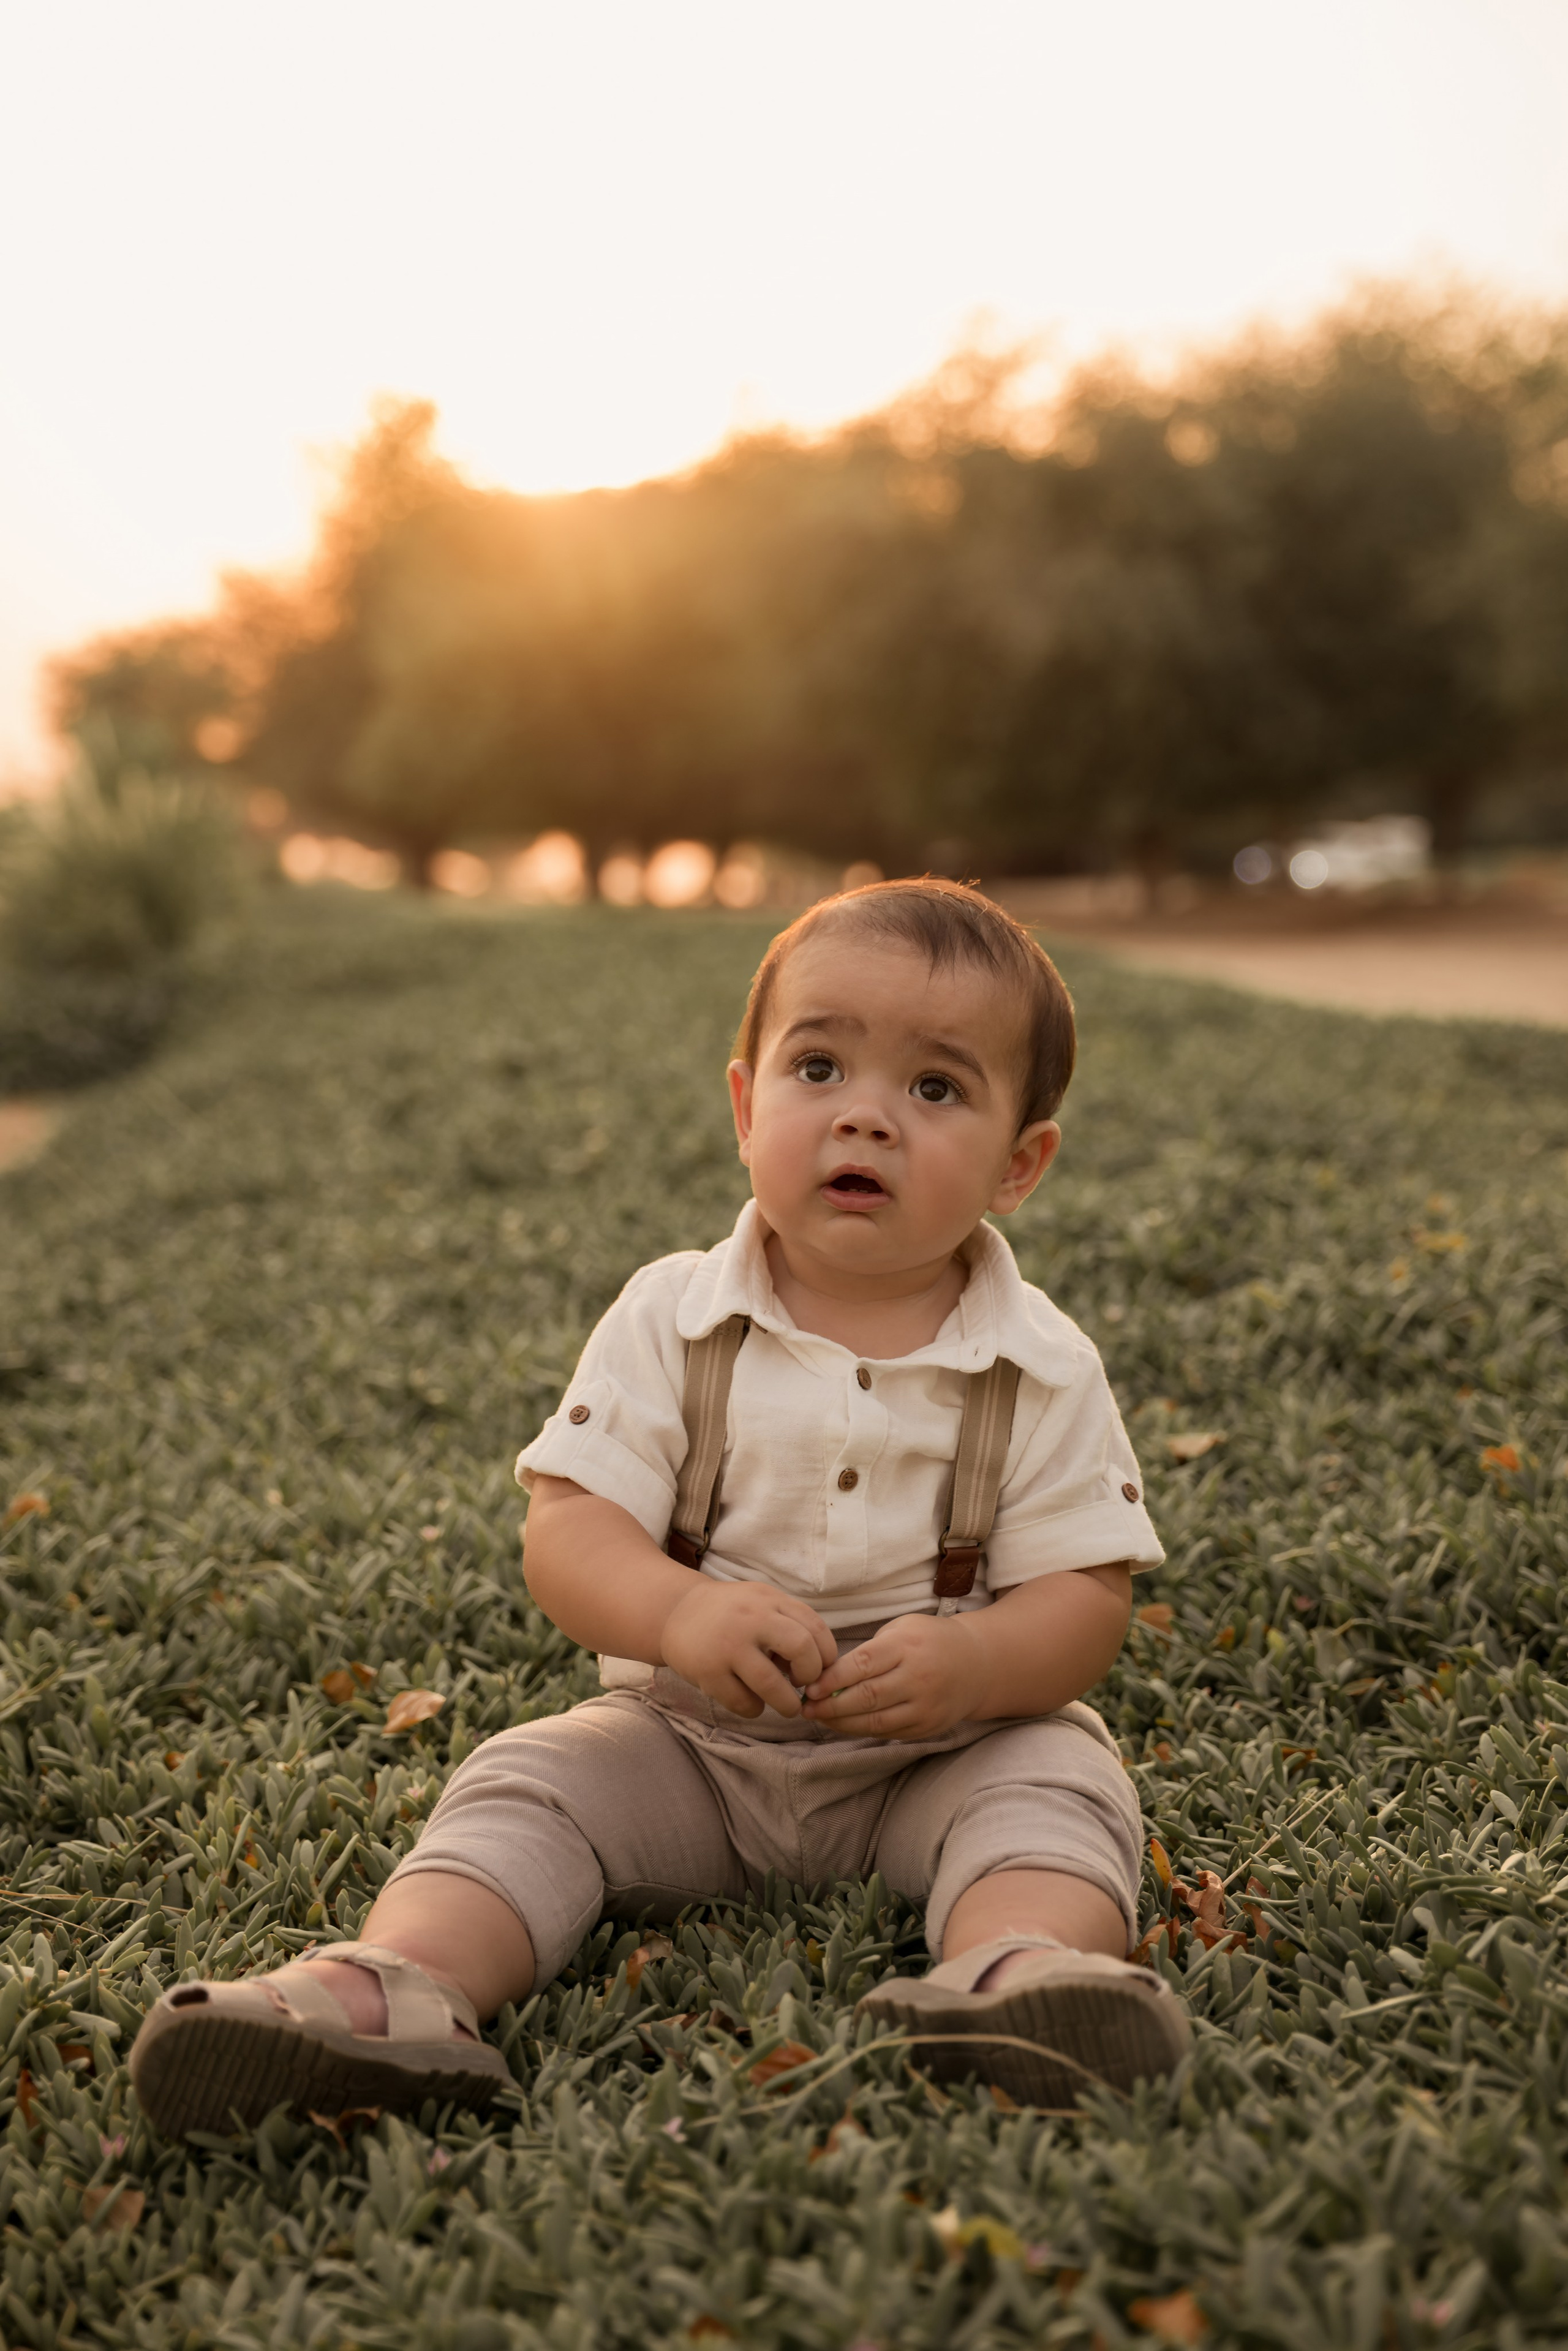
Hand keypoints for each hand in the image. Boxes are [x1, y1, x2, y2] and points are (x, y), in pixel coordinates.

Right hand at [660, 1578, 838, 1718]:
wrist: (674, 1613)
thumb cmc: (730, 1613)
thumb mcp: (760, 1603)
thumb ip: (789, 1624)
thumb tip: (819, 1667)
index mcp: (769, 1599)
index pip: (815, 1626)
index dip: (826, 1654)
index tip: (820, 1668)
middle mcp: (751, 1618)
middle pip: (801, 1649)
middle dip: (811, 1675)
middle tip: (803, 1685)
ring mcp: (727, 1646)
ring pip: (771, 1684)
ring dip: (786, 1703)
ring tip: (786, 1706)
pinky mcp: (708, 1672)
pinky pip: (743, 1702)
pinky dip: (755, 1709)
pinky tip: (752, 1702)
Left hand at [801, 1612, 984, 1740]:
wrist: (978, 1664)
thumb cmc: (928, 1640)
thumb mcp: (901, 1629)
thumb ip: (869, 1650)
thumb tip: (828, 1675)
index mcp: (907, 1646)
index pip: (862, 1665)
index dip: (832, 1680)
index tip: (810, 1686)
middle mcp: (918, 1677)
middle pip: (866, 1697)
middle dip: (830, 1705)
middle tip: (806, 1707)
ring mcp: (925, 1706)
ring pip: (875, 1722)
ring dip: (841, 1723)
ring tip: (819, 1718)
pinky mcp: (928, 1726)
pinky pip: (888, 1733)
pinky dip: (862, 1730)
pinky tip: (844, 1724)